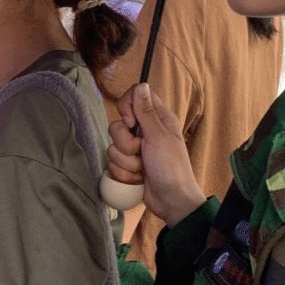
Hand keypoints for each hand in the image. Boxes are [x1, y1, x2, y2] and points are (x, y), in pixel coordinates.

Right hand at [107, 83, 205, 226]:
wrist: (171, 201)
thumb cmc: (172, 168)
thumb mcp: (159, 137)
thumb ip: (146, 111)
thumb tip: (141, 83)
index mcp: (157, 119)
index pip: (133, 97)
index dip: (126, 108)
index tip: (131, 122)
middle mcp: (145, 131)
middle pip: (117, 125)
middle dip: (125, 143)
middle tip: (141, 151)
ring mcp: (135, 149)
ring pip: (112, 147)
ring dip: (126, 162)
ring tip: (143, 169)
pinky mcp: (128, 165)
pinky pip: (112, 164)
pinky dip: (125, 174)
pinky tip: (139, 179)